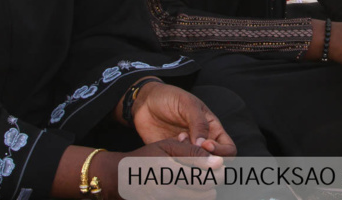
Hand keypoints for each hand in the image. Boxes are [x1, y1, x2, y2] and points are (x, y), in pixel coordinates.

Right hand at [95, 141, 221, 199]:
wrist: (122, 178)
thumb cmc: (147, 157)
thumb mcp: (167, 146)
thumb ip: (193, 152)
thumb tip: (218, 161)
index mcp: (169, 171)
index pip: (205, 177)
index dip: (218, 171)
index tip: (220, 165)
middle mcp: (167, 190)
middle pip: (205, 191)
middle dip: (215, 181)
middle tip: (216, 173)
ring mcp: (164, 199)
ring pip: (200, 199)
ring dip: (207, 191)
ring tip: (204, 181)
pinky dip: (194, 196)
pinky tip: (193, 189)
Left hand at [132, 83, 236, 157]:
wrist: (145, 101)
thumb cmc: (171, 97)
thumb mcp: (188, 104)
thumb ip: (198, 123)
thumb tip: (204, 146)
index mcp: (213, 129)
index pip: (228, 150)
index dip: (221, 152)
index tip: (205, 145)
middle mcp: (202, 143)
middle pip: (214, 163)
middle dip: (204, 160)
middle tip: (189, 149)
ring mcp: (186, 151)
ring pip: (196, 168)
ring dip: (187, 158)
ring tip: (176, 140)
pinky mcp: (171, 157)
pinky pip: (178, 167)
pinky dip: (175, 162)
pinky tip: (167, 145)